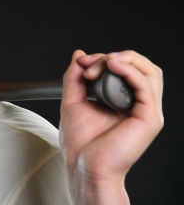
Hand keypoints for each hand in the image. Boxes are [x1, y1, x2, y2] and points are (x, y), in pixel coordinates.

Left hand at [59, 50, 163, 203]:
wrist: (84, 168)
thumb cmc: (80, 144)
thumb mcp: (72, 101)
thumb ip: (75, 78)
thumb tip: (79, 55)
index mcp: (122, 101)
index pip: (125, 68)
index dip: (103, 59)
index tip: (82, 63)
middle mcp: (137, 105)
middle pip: (141, 66)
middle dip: (114, 56)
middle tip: (90, 65)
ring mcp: (146, 111)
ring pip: (150, 71)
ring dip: (125, 59)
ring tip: (105, 62)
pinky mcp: (149, 118)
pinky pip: (146, 86)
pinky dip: (130, 70)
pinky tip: (113, 65)